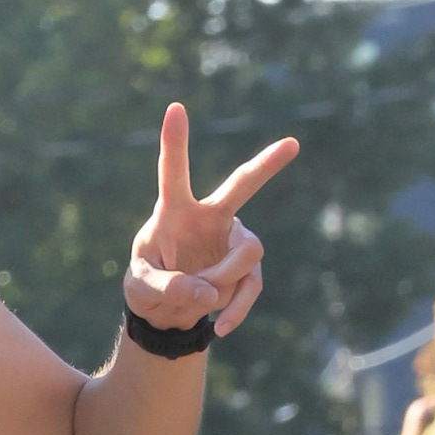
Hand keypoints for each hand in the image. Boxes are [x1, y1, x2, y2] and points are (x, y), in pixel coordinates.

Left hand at [123, 103, 299, 345]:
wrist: (167, 312)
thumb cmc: (148, 286)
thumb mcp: (141, 289)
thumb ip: (166, 286)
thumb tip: (208, 291)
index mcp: (174, 211)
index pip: (174, 172)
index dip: (175, 142)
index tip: (175, 108)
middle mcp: (210, 216)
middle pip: (241, 185)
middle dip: (267, 165)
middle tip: (293, 144)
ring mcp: (233, 240)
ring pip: (248, 251)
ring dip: (225, 278)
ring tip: (200, 298)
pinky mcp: (247, 268)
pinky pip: (251, 284)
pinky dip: (235, 309)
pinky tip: (220, 327)